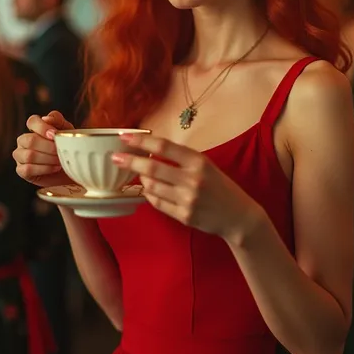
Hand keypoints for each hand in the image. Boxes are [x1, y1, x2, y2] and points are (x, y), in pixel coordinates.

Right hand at [13, 110, 73, 187]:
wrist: (73, 169)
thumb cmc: (68, 149)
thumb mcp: (68, 132)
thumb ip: (58, 121)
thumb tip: (46, 118)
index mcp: (34, 128)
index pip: (32, 121)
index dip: (42, 127)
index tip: (54, 135)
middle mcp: (24, 140)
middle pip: (30, 140)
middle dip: (49, 147)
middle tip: (61, 152)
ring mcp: (20, 155)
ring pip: (28, 155)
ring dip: (48, 159)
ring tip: (60, 161)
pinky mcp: (21, 171)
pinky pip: (27, 169)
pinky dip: (44, 169)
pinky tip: (55, 168)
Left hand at [113, 134, 264, 244]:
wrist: (239, 216)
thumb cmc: (221, 187)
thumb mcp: (206, 165)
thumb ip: (181, 159)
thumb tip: (150, 152)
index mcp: (199, 161)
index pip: (164, 147)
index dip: (141, 141)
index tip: (124, 137)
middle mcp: (192, 179)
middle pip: (152, 168)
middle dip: (130, 162)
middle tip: (114, 158)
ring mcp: (187, 199)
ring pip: (151, 187)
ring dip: (141, 180)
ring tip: (139, 175)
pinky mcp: (184, 216)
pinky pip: (157, 203)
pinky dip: (150, 195)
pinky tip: (149, 190)